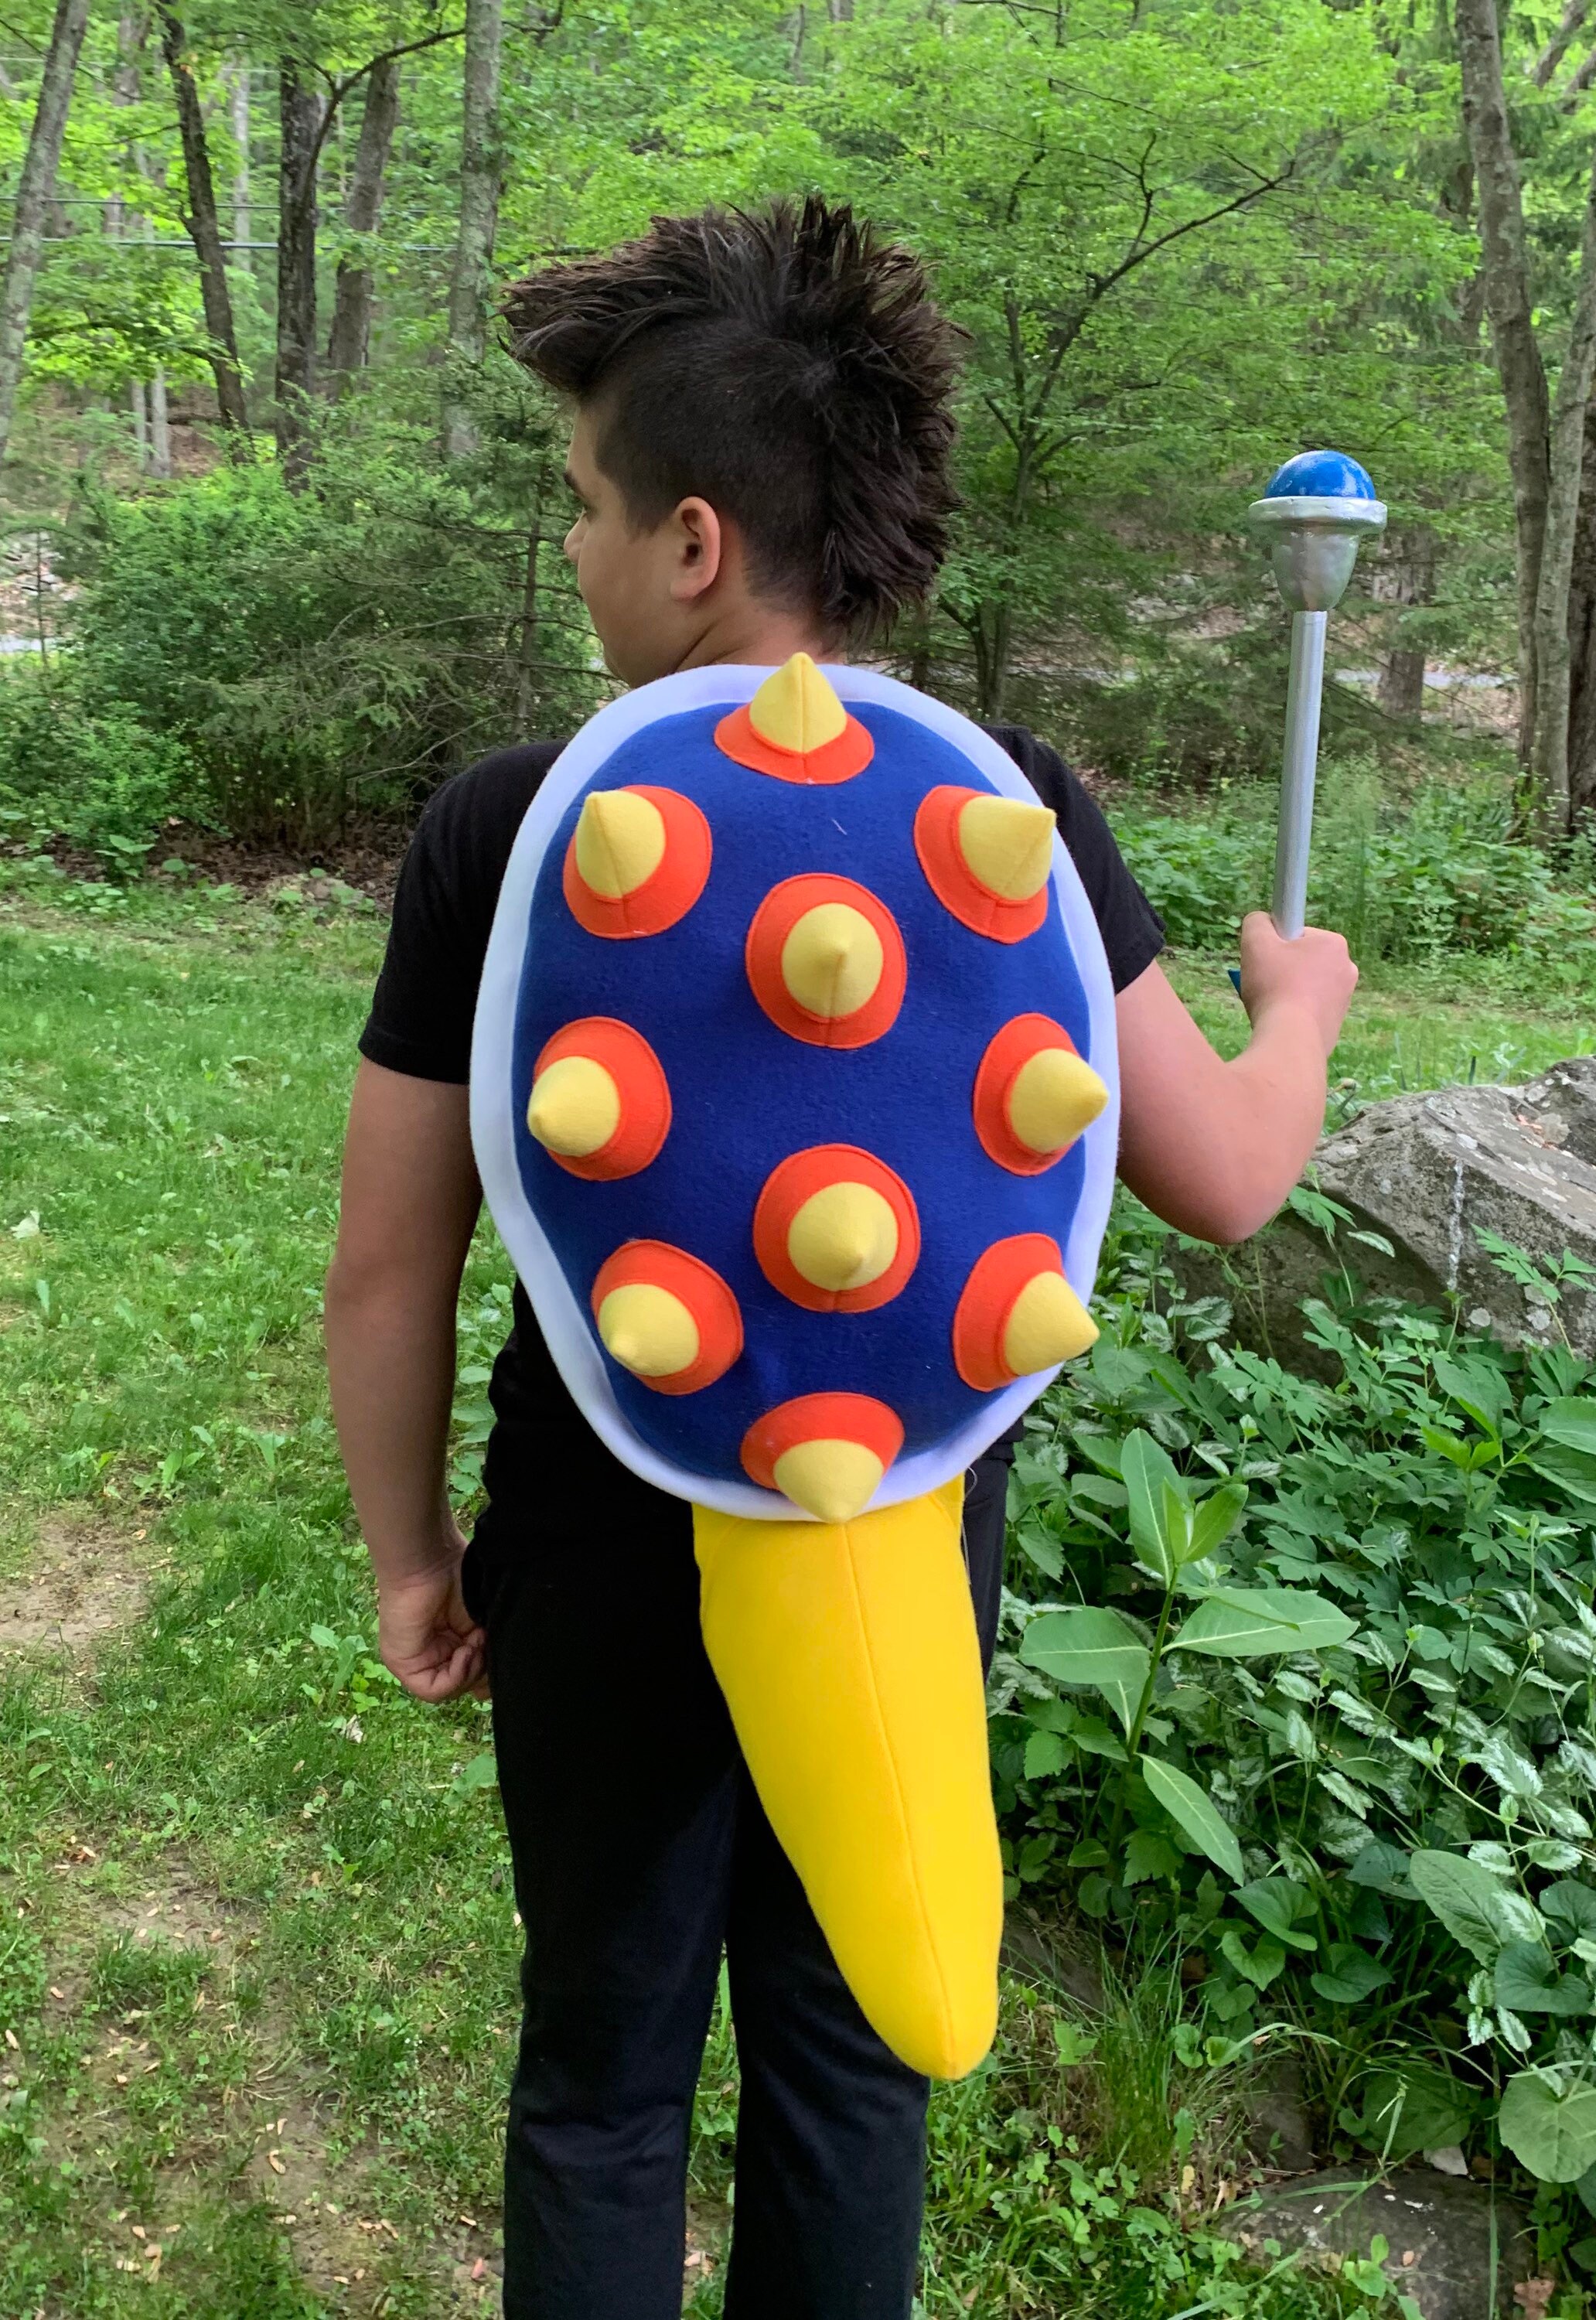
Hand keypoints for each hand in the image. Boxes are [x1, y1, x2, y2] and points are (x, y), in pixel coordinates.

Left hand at [377, 1531, 488, 1703]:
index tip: (497, 1652)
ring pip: (447, 1691)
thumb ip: (486, 1651)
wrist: (432, 1558)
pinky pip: (431, 1690)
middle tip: (486, 1644)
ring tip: (476, 1641)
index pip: (468, 1677)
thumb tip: (489, 1688)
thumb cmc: (458, 1576)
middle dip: (480, 1671)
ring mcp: (414, 1660)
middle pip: (461, 1686)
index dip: (486, 1673)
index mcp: (448, 1642)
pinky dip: (455, 1676)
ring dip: (470, 1670)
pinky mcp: (403, 1663)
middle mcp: (430, 1654)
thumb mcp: (481, 1621)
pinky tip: (464, 1651)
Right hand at [1238, 912, 1357, 1057]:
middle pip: (1302, 962)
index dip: (1276, 947)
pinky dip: (1295, 1014)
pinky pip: (1309, 1011)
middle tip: (1264, 984)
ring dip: (1288, 993)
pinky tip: (1281, 1022)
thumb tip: (1260, 920)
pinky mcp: (1336, 1024)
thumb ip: (1257, 922)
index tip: (1267, 962)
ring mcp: (1345, 999)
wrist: (1291, 1040)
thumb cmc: (1274, 985)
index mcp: (1334, 944)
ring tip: (1271, 1006)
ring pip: (1306, 987)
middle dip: (1283, 971)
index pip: (1298, 936)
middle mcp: (1348, 968)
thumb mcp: (1255, 942)